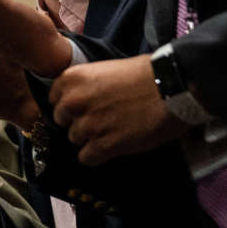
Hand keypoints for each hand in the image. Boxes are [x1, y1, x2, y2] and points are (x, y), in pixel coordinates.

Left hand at [48, 54, 188, 164]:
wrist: (172, 87)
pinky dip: (97, 155)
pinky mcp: (104, 145)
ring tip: (113, 131)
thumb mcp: (104, 69)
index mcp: (71, 79)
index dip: (71, 105)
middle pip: (62, 121)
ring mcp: (87, 125)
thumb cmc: (145, 74)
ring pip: (75, 139)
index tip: (84, 107)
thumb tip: (78, 99)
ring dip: (90, 138)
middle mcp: (73, 102)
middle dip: (79, 121)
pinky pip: (86, 158)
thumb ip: (86, 86)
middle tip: (101, 119)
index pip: (54, 100)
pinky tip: (112, 146)